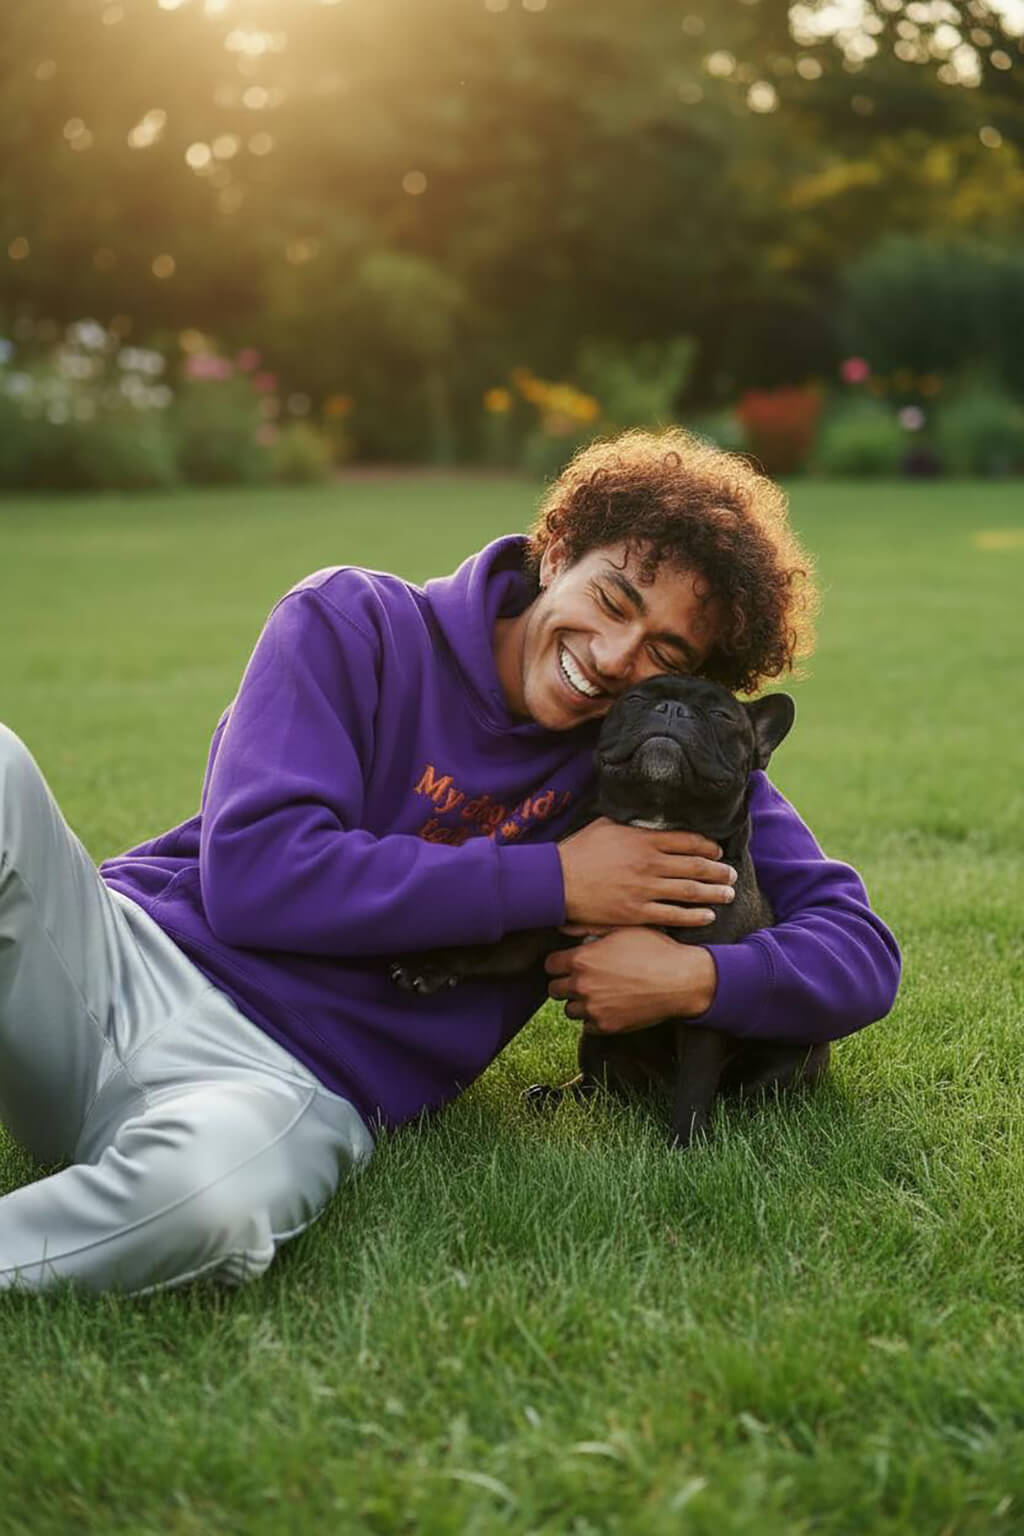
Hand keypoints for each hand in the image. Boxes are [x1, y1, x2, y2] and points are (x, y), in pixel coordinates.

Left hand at [544, 928, 716, 1033]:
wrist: (682, 980)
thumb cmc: (655, 949)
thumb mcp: (622, 930)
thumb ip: (588, 929)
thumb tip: (562, 927)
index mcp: (582, 960)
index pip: (549, 966)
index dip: (559, 964)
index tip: (568, 964)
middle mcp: (582, 985)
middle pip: (554, 990)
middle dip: (566, 984)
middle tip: (583, 980)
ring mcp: (593, 1008)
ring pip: (570, 1010)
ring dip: (580, 1003)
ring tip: (600, 993)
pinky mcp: (607, 1026)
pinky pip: (588, 1025)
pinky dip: (595, 1018)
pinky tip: (611, 1006)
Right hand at [556, 817, 736, 930]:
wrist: (557, 881)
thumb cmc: (579, 851)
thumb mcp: (607, 825)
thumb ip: (633, 824)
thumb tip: (651, 820)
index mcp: (644, 839)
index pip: (688, 841)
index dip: (708, 847)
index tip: (718, 851)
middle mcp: (650, 863)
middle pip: (696, 866)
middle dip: (719, 871)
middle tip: (732, 874)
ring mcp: (645, 889)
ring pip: (690, 891)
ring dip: (714, 893)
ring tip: (728, 893)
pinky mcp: (637, 912)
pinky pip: (674, 915)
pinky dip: (695, 916)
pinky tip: (708, 916)